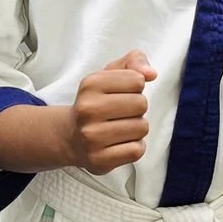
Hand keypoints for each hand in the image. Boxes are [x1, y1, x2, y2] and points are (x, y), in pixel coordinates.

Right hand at [67, 50, 156, 174]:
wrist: (71, 135)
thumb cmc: (96, 101)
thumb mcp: (110, 74)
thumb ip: (133, 61)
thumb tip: (151, 73)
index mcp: (90, 84)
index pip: (137, 80)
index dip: (135, 86)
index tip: (122, 92)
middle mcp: (88, 109)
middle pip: (141, 104)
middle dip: (138, 107)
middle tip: (122, 112)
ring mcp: (92, 136)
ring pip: (141, 127)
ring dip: (137, 127)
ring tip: (121, 127)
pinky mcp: (100, 160)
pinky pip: (137, 150)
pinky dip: (135, 146)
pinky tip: (121, 143)